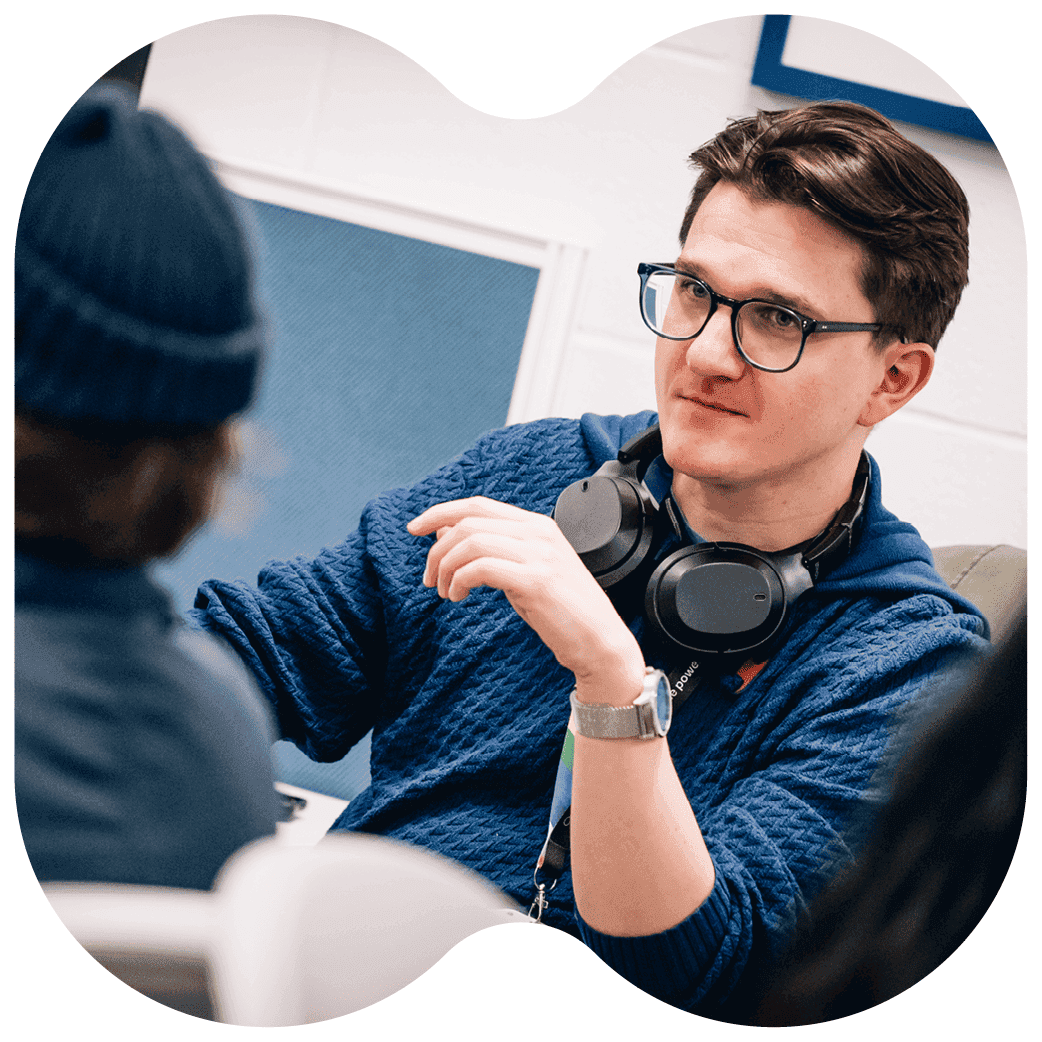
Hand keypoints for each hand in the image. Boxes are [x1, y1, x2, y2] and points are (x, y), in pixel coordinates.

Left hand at [407, 496, 644, 695]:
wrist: (600, 642)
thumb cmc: (562, 612)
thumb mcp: (521, 573)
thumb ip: (491, 551)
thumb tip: (445, 534)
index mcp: (537, 526)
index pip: (478, 505)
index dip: (441, 512)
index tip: (415, 528)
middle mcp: (539, 533)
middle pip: (469, 521)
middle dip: (438, 550)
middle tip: (431, 580)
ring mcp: (539, 554)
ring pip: (470, 542)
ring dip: (446, 568)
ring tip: (447, 593)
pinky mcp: (536, 580)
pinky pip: (480, 567)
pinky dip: (460, 580)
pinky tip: (460, 597)